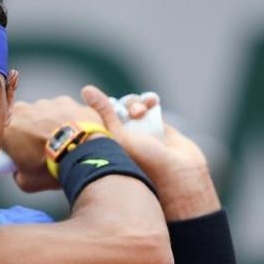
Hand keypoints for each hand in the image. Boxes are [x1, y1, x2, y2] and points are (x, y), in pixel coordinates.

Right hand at [2, 91, 104, 191]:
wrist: (82, 155)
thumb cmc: (52, 168)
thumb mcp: (27, 182)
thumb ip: (17, 174)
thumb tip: (19, 171)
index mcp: (7, 129)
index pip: (1, 134)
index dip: (10, 144)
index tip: (18, 152)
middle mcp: (22, 111)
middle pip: (22, 120)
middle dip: (29, 130)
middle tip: (41, 147)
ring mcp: (44, 103)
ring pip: (43, 112)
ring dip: (48, 123)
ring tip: (61, 141)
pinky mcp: (65, 100)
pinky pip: (62, 108)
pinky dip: (66, 118)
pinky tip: (73, 132)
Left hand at [83, 86, 220, 220]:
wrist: (177, 175)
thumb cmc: (143, 162)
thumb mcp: (118, 137)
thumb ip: (104, 113)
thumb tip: (86, 89)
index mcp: (106, 142)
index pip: (98, 118)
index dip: (103, 108)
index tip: (110, 110)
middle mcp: (122, 136)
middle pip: (116, 109)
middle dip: (124, 106)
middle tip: (133, 115)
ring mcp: (139, 130)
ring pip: (132, 105)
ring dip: (136, 103)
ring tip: (142, 112)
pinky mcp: (157, 124)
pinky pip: (150, 105)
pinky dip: (149, 100)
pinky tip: (152, 102)